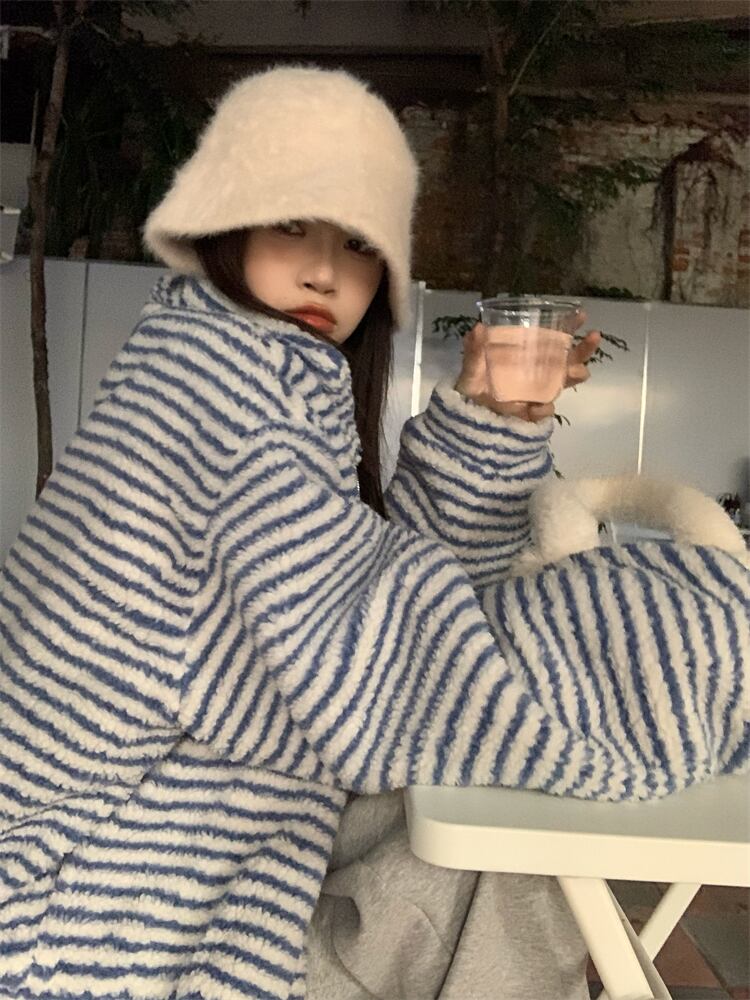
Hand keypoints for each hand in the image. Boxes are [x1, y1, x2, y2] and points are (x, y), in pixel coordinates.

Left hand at [453, 315, 601, 421]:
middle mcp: (540, 372)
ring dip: (574, 375)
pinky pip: (546, 410)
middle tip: (593, 337)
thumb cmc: (474, 385)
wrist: (468, 415)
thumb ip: (474, 349)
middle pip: (570, 359)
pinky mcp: (534, 413)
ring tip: (574, 372)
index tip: (581, 315)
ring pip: (566, 382)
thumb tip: (477, 328)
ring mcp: (540, 392)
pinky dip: (542, 408)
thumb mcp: (472, 366)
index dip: (570, 327)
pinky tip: (532, 408)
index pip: (553, 339)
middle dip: (584, 349)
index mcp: (528, 356)